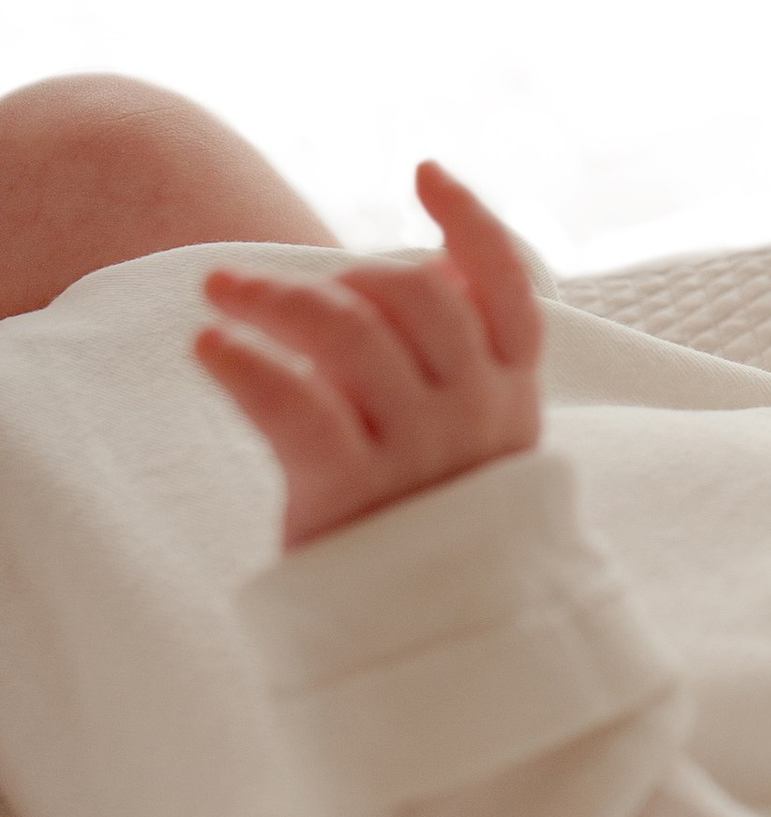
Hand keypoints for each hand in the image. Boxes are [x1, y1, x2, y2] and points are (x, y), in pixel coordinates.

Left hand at [192, 162, 543, 551]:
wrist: (430, 646)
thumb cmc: (433, 525)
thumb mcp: (472, 438)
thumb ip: (457, 357)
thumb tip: (433, 261)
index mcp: (513, 393)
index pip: (506, 283)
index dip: (469, 219)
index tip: (424, 170)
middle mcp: (475, 413)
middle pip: (414, 296)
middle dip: (337, 269)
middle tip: (253, 277)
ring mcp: (418, 454)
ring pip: (348, 336)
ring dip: (275, 299)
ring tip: (218, 293)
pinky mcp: (351, 496)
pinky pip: (294, 408)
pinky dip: (246, 366)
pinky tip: (210, 347)